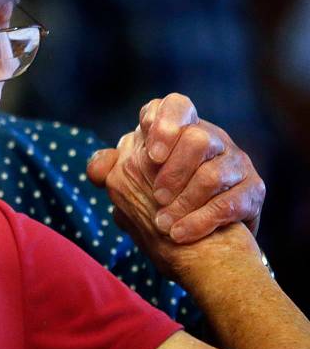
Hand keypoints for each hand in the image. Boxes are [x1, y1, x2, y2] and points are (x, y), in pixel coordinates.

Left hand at [87, 93, 264, 244]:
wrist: (201, 243)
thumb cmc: (162, 204)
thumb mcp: (132, 184)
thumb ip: (111, 171)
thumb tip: (95, 169)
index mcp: (178, 129)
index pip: (173, 105)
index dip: (163, 124)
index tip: (152, 156)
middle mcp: (211, 138)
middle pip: (196, 137)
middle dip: (174, 170)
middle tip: (157, 197)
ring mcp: (235, 162)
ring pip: (215, 171)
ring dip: (186, 200)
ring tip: (164, 223)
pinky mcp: (253, 190)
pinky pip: (232, 201)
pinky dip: (202, 221)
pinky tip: (181, 234)